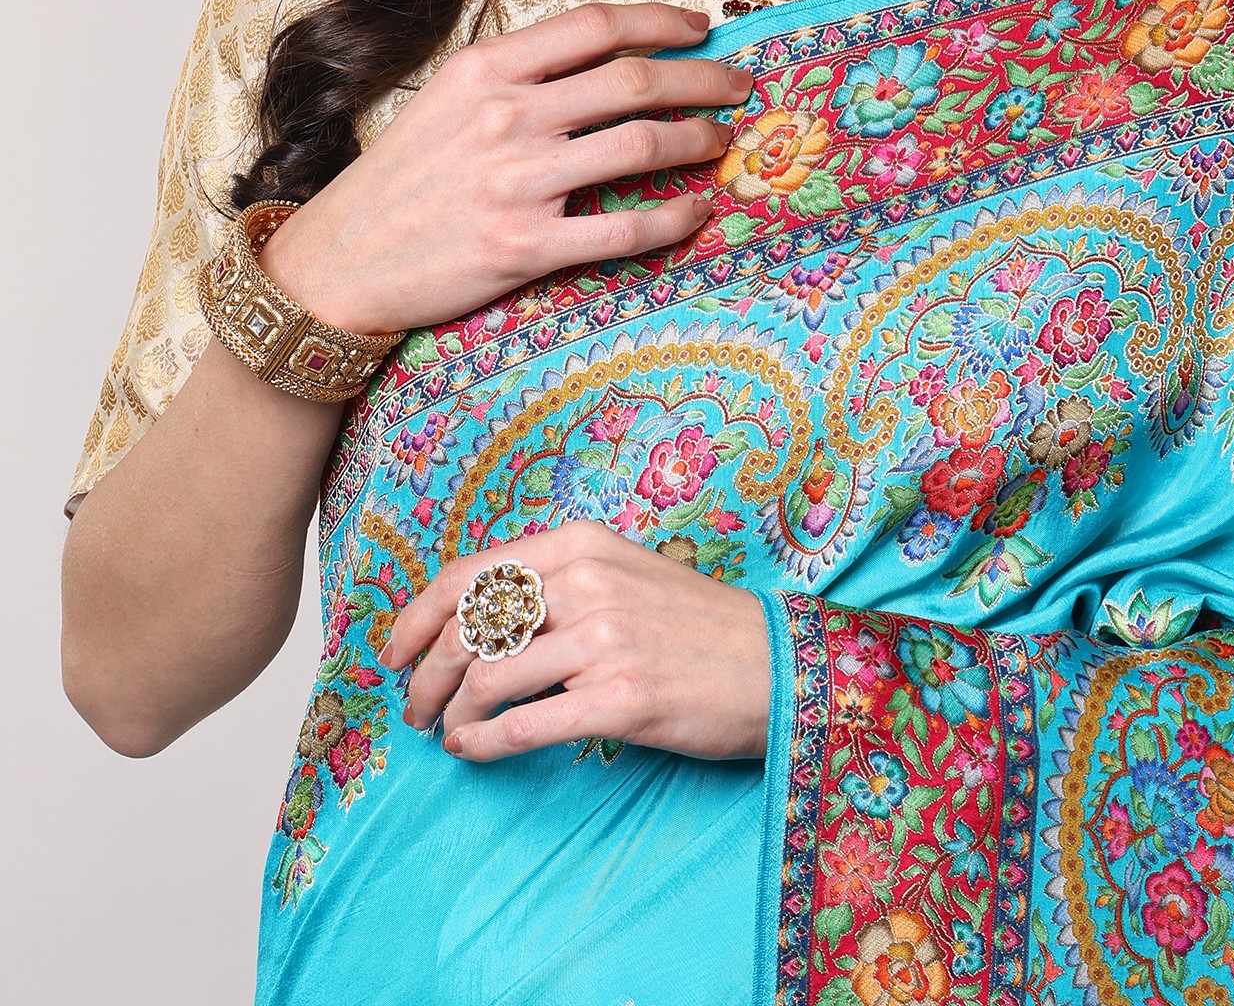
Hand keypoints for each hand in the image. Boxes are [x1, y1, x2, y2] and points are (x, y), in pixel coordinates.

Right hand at [257, 3, 751, 333]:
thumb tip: (603, 65)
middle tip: (739, 85)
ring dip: (699, 140)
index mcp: (486, 70)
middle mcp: (507, 116)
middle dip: (704, 78)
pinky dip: (676, 219)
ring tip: (725, 142)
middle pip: (635, 81)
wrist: (336, 264)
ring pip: (642, 146)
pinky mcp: (526, 247)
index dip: (661, 22)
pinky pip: (625, 230)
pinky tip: (698, 212)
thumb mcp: (446, 102)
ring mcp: (518, 182)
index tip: (700, 29)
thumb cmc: (399, 180)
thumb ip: (518, 78)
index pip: (596, 26)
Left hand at [381, 522, 770, 762]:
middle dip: (424, 676)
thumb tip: (473, 620)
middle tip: (412, 709)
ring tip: (448, 734)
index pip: (469, 574)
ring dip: (452, 715)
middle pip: (468, 628)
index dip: (416, 616)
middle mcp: (588, 583)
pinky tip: (474, 752)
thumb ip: (554, 585)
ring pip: (487, 679)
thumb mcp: (623, 574)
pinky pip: (522, 726)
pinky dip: (482, 744)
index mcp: (581, 545)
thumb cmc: (695, 625)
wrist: (776, 664)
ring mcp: (605, 640)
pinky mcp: (621, 699)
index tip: (392, 652)